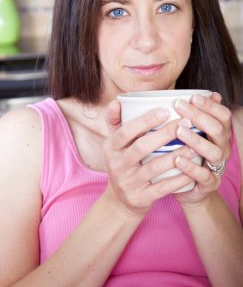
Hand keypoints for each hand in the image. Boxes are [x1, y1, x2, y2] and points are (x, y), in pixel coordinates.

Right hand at [103, 101, 197, 217]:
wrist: (121, 201)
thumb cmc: (123, 164)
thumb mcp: (114, 145)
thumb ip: (115, 122)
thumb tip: (117, 102)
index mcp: (110, 148)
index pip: (126, 131)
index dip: (145, 120)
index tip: (166, 110)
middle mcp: (116, 165)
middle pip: (142, 147)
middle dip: (165, 134)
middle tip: (185, 123)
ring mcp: (127, 183)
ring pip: (154, 167)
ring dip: (176, 155)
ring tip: (193, 145)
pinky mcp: (140, 198)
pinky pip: (162, 188)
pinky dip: (178, 179)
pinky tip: (192, 170)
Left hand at [173, 92, 230, 206]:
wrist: (190, 189)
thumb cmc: (188, 155)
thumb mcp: (192, 134)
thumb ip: (196, 117)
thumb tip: (210, 94)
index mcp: (220, 134)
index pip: (222, 116)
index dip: (209, 105)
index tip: (192, 96)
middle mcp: (222, 148)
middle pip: (218, 130)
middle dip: (199, 116)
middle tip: (179, 106)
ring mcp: (217, 166)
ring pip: (213, 152)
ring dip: (196, 139)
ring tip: (179, 131)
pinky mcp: (209, 183)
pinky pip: (204, 175)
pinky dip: (191, 167)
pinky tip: (177, 159)